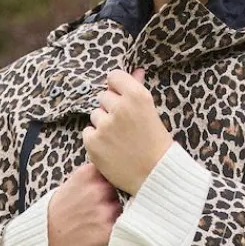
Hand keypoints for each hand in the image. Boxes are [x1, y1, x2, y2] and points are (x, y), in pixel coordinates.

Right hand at [46, 162, 122, 245]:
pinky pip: (121, 227)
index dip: (110, 181)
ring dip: (114, 216)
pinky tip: (97, 233)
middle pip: (120, 190)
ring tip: (94, 223)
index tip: (103, 189)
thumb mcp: (71, 184)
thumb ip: (93, 177)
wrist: (45, 240)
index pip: (114, 171)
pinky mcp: (109, 230)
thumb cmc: (58, 213)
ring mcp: (105, 210)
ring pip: (121, 209)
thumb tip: (118, 173)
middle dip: (111, 199)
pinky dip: (113, 231)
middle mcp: (98, 189)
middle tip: (94, 211)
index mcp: (89, 173)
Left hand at [82, 68, 172, 195]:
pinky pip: (88, 132)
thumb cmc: (156, 144)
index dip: (117, 89)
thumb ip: (138, 89)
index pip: (114, 77)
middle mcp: (120, 107)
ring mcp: (104, 125)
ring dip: (103, 125)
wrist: (155, 175)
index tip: (123, 101)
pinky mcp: (93, 142)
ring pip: (95, 115)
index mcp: (137, 96)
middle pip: (103, 97)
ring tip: (119, 140)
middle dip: (111, 109)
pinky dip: (96, 140)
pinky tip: (111, 149)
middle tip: (125, 127)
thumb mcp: (150, 112)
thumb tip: (136, 70)